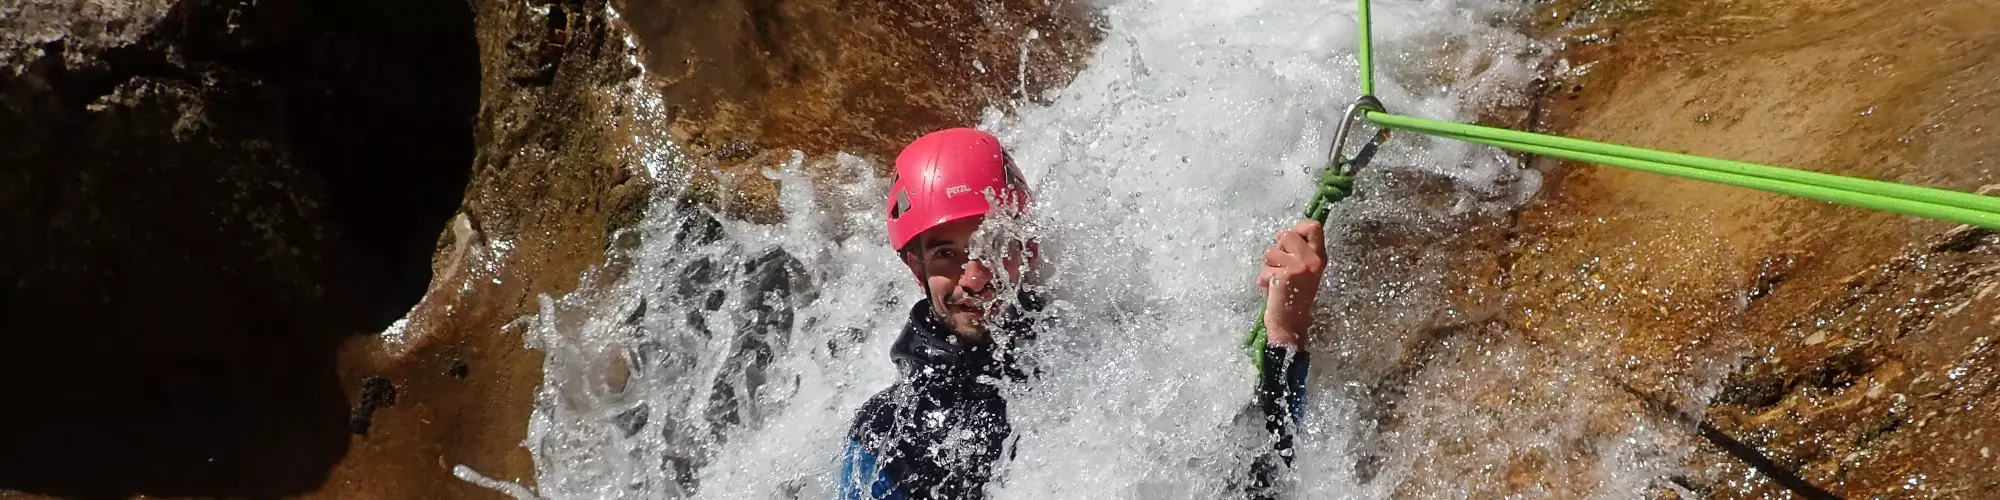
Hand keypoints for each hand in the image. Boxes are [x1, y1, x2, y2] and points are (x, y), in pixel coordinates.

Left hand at [1256, 220, 1326, 347]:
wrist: (1289, 324)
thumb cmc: (1292, 296)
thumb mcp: (1301, 270)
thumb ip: (1296, 251)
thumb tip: (1283, 234)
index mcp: (1319, 257)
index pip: (1313, 226)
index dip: (1297, 228)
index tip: (1288, 242)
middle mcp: (1314, 260)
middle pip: (1287, 234)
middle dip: (1277, 249)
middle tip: (1280, 267)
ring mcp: (1301, 267)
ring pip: (1271, 251)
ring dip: (1268, 266)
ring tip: (1276, 280)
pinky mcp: (1286, 275)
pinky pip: (1265, 268)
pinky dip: (1264, 278)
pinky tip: (1272, 289)